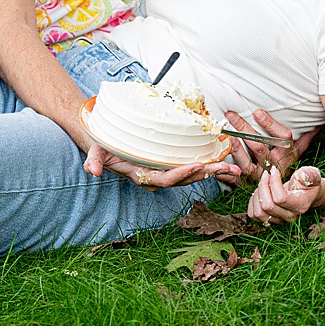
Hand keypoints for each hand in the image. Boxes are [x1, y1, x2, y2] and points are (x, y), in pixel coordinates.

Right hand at [85, 142, 214, 189]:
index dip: (181, 174)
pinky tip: (223, 162)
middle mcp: (157, 177)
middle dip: (206, 174)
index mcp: (143, 176)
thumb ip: (95, 161)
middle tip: (226, 168)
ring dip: (212, 172)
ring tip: (233, 168)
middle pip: (185, 179)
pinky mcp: (171, 164)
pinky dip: (208, 166)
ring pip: (192, 175)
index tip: (196, 166)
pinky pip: (192, 167)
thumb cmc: (104, 148)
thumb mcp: (96, 152)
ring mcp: (165, 171)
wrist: (108, 146)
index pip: (165, 179)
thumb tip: (92, 171)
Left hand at [221, 109, 319, 185]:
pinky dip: (226, 173)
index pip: (282, 138)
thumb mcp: (299, 150)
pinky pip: (236, 180)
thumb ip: (306, 136)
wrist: (288, 194)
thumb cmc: (289, 163)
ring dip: (235, 149)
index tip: (257, 112)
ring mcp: (260, 176)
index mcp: (286, 155)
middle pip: (259, 147)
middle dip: (244, 129)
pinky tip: (217, 163)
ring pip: (247, 164)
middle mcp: (273, 166)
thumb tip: (317, 123)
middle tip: (232, 115)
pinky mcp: (248, 184)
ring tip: (226, 134)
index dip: (270, 124)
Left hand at [245, 164, 321, 224]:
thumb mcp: (313, 175)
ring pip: (259, 213)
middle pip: (267, 206)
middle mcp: (289, 216)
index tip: (274, 170)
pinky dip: (253, 202)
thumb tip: (301, 177)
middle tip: (266, 175)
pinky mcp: (269, 220)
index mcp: (300, 205)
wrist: (306, 194)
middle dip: (263, 186)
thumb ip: (310, 175)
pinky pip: (253, 215)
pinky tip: (260, 191)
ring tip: (263, 183)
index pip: (280, 198)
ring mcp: (279, 220)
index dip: (274, 182)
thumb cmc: (308, 183)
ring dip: (257, 194)